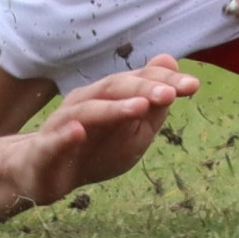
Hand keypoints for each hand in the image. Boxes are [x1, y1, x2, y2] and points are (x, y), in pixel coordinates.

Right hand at [2, 59, 196, 208]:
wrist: (47, 176)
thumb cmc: (98, 151)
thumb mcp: (135, 134)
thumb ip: (154, 105)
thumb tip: (171, 61)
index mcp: (111, 96)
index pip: (140, 80)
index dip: (166, 81)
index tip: (193, 85)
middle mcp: (87, 101)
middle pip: (116, 87)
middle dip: (145, 89)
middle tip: (171, 93)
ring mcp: (64, 123)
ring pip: (89, 109)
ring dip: (114, 108)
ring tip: (139, 108)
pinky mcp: (45, 148)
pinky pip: (54, 139)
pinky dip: (66, 134)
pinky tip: (79, 132)